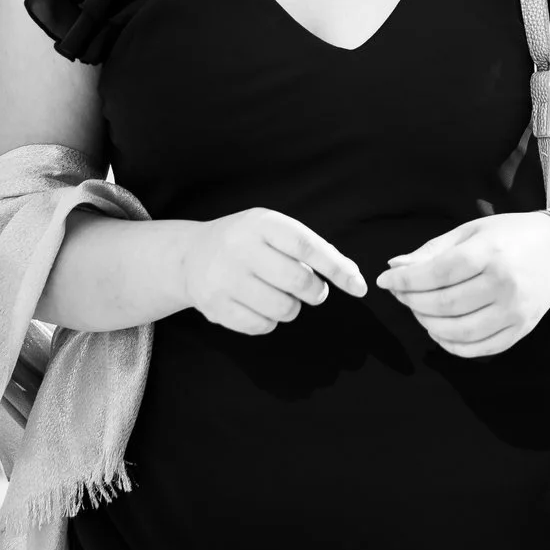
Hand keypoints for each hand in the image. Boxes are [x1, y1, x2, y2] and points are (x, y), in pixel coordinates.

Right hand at [178, 209, 365, 334]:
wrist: (190, 256)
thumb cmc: (248, 242)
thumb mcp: (275, 231)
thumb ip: (314, 250)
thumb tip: (355, 280)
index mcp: (261, 223)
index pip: (307, 246)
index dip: (337, 268)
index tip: (359, 286)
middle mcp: (239, 248)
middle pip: (298, 281)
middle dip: (316, 292)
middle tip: (312, 290)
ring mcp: (224, 278)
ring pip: (283, 309)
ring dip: (293, 308)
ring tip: (281, 295)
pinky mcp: (215, 306)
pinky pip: (262, 326)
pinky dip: (270, 321)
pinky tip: (260, 306)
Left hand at [376, 213, 549, 357]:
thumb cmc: (509, 236)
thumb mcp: (471, 231)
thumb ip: (432, 251)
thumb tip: (394, 268)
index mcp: (490, 252)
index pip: (438, 273)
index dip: (406, 281)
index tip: (386, 282)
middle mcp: (505, 284)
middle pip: (445, 304)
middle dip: (412, 302)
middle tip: (400, 295)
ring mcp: (515, 311)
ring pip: (458, 331)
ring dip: (427, 324)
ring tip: (418, 311)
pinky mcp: (520, 330)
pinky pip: (478, 348)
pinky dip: (451, 345)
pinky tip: (438, 331)